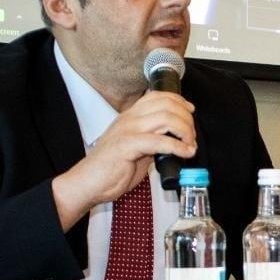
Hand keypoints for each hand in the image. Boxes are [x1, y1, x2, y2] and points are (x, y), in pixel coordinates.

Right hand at [52, 91, 195, 229]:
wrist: (88, 183)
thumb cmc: (110, 170)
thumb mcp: (135, 148)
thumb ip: (152, 140)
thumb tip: (173, 142)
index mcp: (129, 117)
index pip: (157, 96)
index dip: (178, 101)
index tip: (190, 111)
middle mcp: (129, 119)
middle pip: (166, 105)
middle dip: (186, 119)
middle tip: (191, 136)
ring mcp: (128, 130)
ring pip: (166, 118)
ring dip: (185, 131)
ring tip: (189, 145)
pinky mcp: (127, 146)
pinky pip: (159, 141)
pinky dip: (178, 147)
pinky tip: (185, 153)